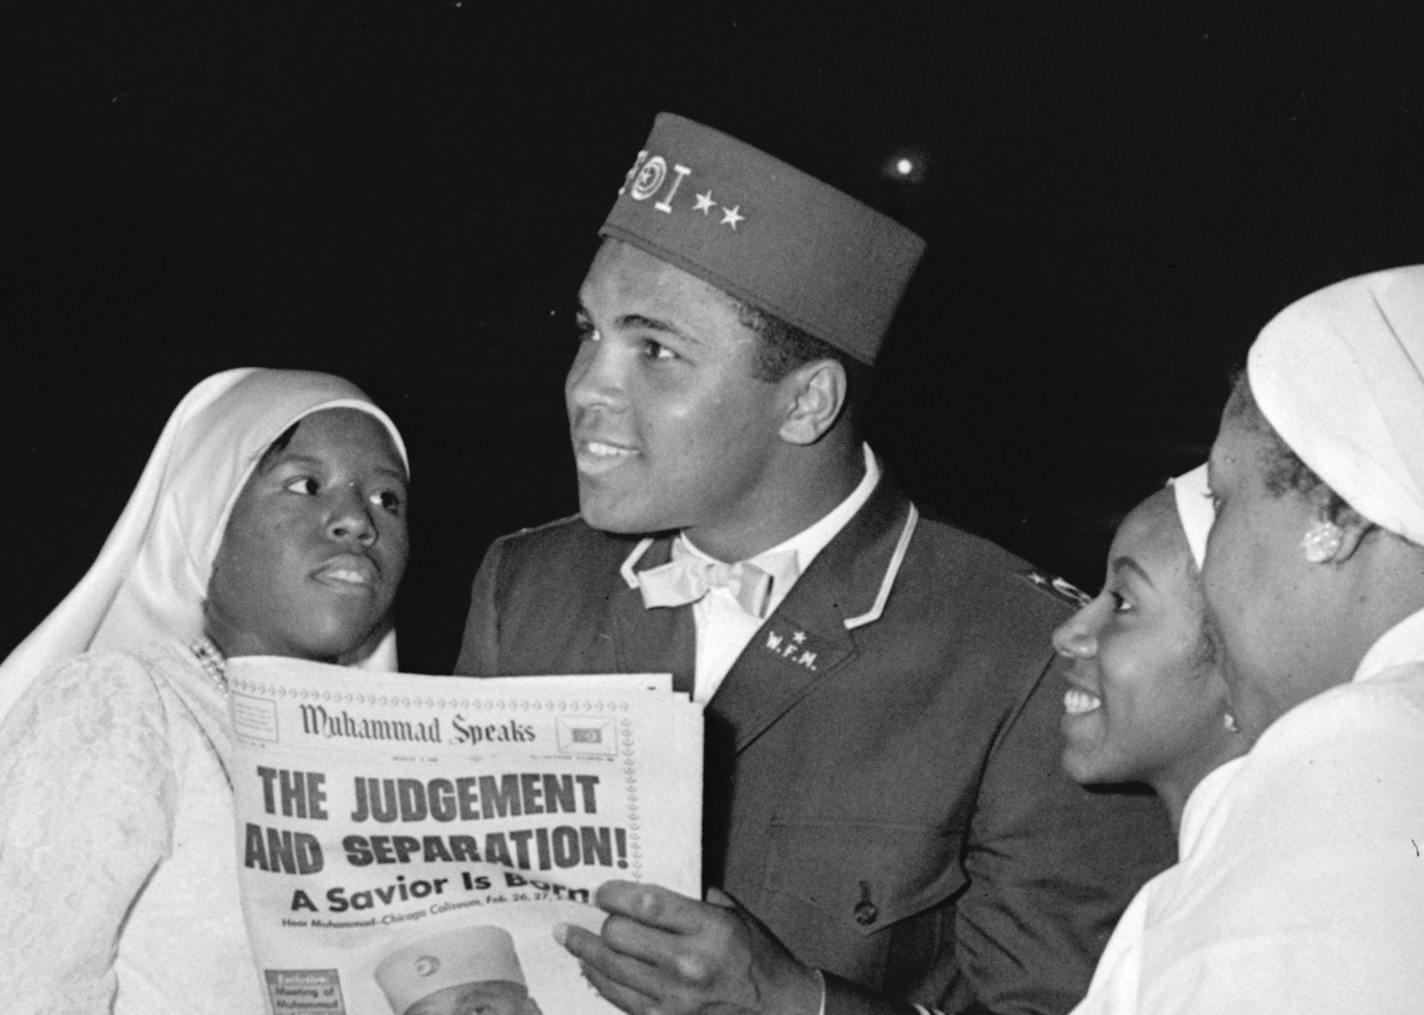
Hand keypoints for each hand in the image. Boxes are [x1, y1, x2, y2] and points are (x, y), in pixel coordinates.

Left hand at [554, 880, 822, 1014]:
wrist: (780, 1011)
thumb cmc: (759, 958)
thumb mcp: (735, 916)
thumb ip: (695, 898)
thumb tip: (652, 887)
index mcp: (708, 929)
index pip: (645, 904)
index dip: (613, 894)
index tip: (600, 890)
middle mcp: (687, 964)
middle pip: (618, 936)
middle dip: (601, 921)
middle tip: (593, 912)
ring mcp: (673, 999)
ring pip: (609, 969)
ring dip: (584, 950)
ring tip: (569, 937)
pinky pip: (617, 998)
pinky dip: (600, 980)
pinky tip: (590, 968)